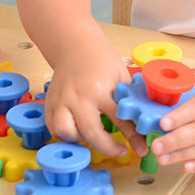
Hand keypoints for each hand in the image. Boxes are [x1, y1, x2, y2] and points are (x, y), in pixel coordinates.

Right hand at [45, 40, 148, 157]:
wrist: (74, 44)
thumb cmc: (101, 59)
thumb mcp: (120, 76)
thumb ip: (129, 101)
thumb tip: (145, 123)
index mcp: (99, 89)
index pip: (119, 121)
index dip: (133, 138)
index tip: (140, 149)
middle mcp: (77, 97)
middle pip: (91, 133)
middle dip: (108, 148)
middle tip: (119, 150)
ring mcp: (61, 101)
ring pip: (66, 132)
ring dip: (80, 139)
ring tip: (92, 135)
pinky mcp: (49, 103)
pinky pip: (53, 127)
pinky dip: (65, 134)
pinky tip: (77, 130)